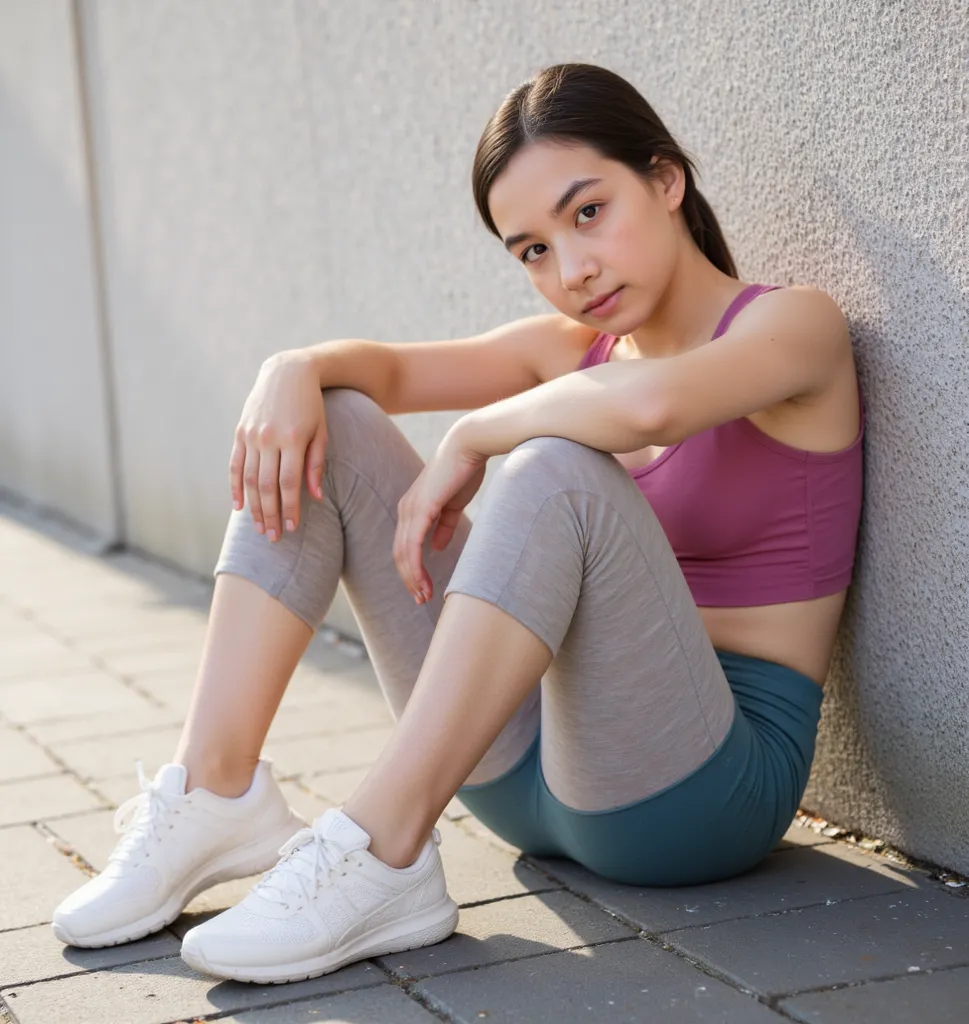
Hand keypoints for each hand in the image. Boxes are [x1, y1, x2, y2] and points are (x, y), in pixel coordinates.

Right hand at [228, 352, 327, 540]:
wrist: (288, 372)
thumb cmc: (312, 406)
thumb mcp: (322, 431)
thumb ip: (317, 464)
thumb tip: (315, 498)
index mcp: (293, 438)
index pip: (289, 483)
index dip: (289, 508)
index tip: (292, 528)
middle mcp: (269, 437)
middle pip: (267, 486)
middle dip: (270, 514)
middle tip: (273, 538)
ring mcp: (251, 434)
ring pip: (250, 479)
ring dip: (254, 507)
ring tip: (259, 528)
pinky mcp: (240, 432)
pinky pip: (235, 465)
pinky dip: (236, 487)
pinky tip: (238, 506)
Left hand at [393, 430, 486, 602]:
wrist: (468, 446)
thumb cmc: (464, 470)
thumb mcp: (453, 504)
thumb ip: (444, 526)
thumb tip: (437, 547)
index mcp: (412, 508)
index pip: (405, 546)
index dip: (412, 569)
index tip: (423, 589)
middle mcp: (405, 510)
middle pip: (399, 554)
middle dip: (410, 579)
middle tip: (421, 599)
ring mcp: (410, 510)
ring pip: (403, 554)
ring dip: (412, 578)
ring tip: (423, 596)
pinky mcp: (420, 509)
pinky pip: (411, 545)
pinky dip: (415, 567)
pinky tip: (422, 582)